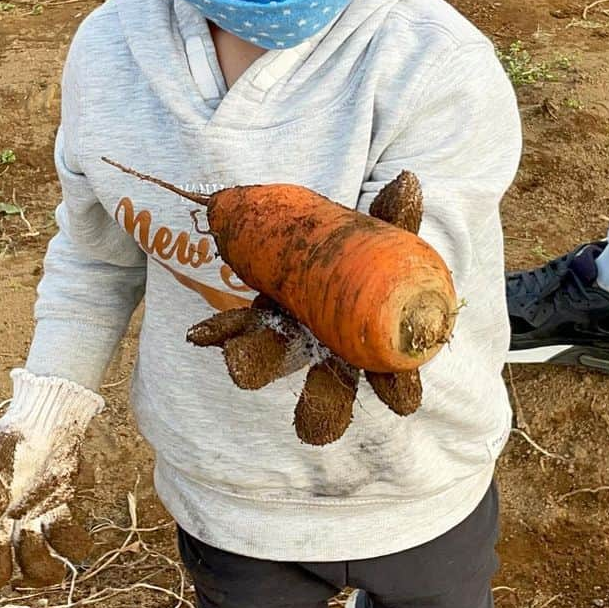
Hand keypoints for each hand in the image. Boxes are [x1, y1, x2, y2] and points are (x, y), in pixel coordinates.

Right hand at [0, 368, 104, 596]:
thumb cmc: (19, 433)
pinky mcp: (61, 511)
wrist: (50, 417)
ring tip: (56, 568)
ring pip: (34, 563)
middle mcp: (6, 522)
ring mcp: (35, 520)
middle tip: (8, 576)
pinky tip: (81, 537)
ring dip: (43, 572)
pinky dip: (75, 543)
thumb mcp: (0, 449)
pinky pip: (68, 540)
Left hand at [186, 171, 425, 444]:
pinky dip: (220, 332)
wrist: (330, 245)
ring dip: (255, 363)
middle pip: (329, 393)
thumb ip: (395, 214)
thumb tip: (408, 180)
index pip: (396, 379)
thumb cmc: (373, 253)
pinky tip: (199, 334)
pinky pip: (237, 330)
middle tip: (310, 427)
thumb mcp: (388, 233)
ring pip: (274, 362)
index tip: (403, 401)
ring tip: (237, 363)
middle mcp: (334, 356)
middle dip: (318, 410)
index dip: (399, 390)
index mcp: (378, 344)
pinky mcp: (259, 321)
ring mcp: (293, 340)